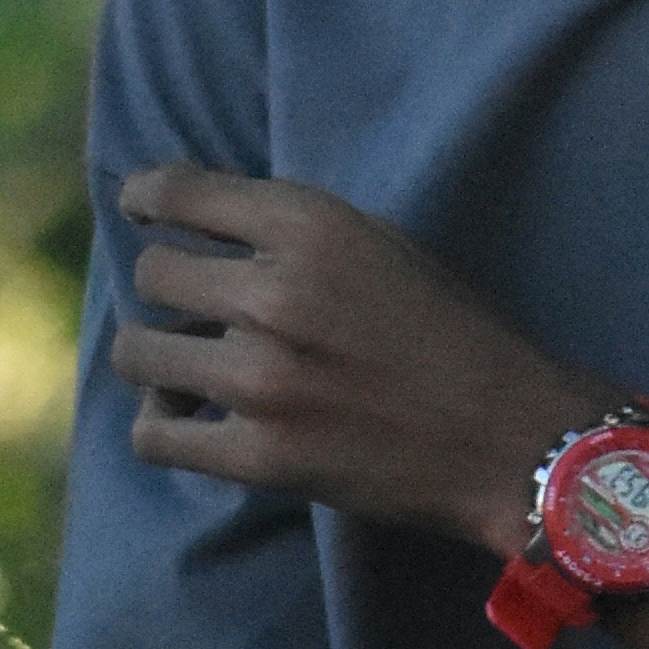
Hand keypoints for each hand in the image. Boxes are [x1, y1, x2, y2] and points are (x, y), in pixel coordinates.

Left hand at [112, 164, 584, 555]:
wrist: (511, 439)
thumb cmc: (449, 336)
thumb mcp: (380, 246)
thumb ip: (292, 230)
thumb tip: (190, 222)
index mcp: (313, 226)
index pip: (177, 192)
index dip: (145, 199)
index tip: (140, 210)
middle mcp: (280, 294)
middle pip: (153, 274)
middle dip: (170, 292)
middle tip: (200, 315)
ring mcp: (264, 378)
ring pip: (137, 352)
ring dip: (157, 359)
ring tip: (189, 370)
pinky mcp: (261, 455)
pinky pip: (152, 435)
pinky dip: (162, 427)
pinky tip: (189, 421)